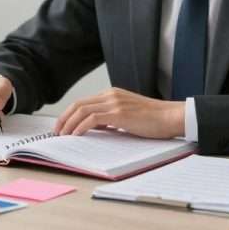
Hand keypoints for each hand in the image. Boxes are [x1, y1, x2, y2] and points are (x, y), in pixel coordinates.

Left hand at [54, 87, 185, 138]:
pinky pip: (92, 118)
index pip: (83, 102)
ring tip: (62, 135)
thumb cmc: (154, 120)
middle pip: (78, 104)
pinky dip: (81, 126)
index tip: (62, 126)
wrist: (172, 117)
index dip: (69, 114)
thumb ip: (111, 118)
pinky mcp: (119, 113)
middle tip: (56, 131)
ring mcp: (115, 103)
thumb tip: (95, 128)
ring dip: (69, 123)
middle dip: (64, 118)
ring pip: (82, 110)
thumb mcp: (128, 116)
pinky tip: (76, 135)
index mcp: (112, 94)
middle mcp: (111, 95)